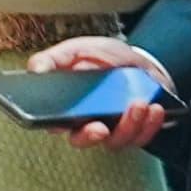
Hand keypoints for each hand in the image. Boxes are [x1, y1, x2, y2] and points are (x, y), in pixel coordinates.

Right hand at [24, 33, 176, 151]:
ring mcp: (113, 128)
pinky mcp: (137, 129)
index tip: (62, 122)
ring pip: (116, 140)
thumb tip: (35, 69)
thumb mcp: (75, 51)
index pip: (54, 123)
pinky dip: (150, 125)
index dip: (56, 126)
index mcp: (66, 108)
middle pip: (83, 139)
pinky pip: (142, 136)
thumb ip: (53, 59)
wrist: (135, 58)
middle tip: (100, 128)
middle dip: (90, 136)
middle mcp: (87, 123)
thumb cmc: (100, 58)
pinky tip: (155, 109)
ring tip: (138, 105)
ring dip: (129, 125)